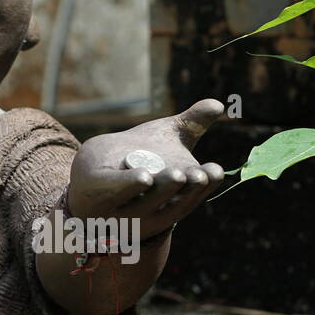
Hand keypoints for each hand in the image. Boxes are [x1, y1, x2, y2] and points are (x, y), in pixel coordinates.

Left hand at [68, 99, 225, 240]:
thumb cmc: (136, 158)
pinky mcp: (96, 193)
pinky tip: (143, 176)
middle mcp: (152, 211)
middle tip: (195, 174)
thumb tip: (221, 104)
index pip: (193, 196)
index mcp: (173, 199)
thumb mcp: (165, 139)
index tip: (215, 171)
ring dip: (162, 189)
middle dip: (186, 188)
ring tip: (177, 174)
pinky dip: (128, 185)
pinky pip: (114, 191)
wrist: (93, 171)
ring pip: (146, 202)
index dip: (205, 185)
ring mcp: (122, 208)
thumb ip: (192, 123)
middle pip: (173, 202)